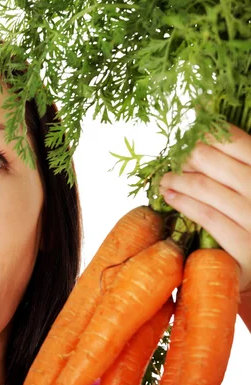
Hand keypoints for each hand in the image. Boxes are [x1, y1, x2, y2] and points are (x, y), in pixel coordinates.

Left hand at [159, 123, 250, 292]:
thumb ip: (236, 156)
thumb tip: (205, 113)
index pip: (236, 141)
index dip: (208, 130)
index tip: (191, 126)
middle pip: (213, 161)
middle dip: (186, 155)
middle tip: (175, 157)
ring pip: (205, 188)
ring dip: (177, 179)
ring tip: (164, 178)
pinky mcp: (246, 249)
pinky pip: (208, 218)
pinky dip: (184, 204)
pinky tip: (169, 197)